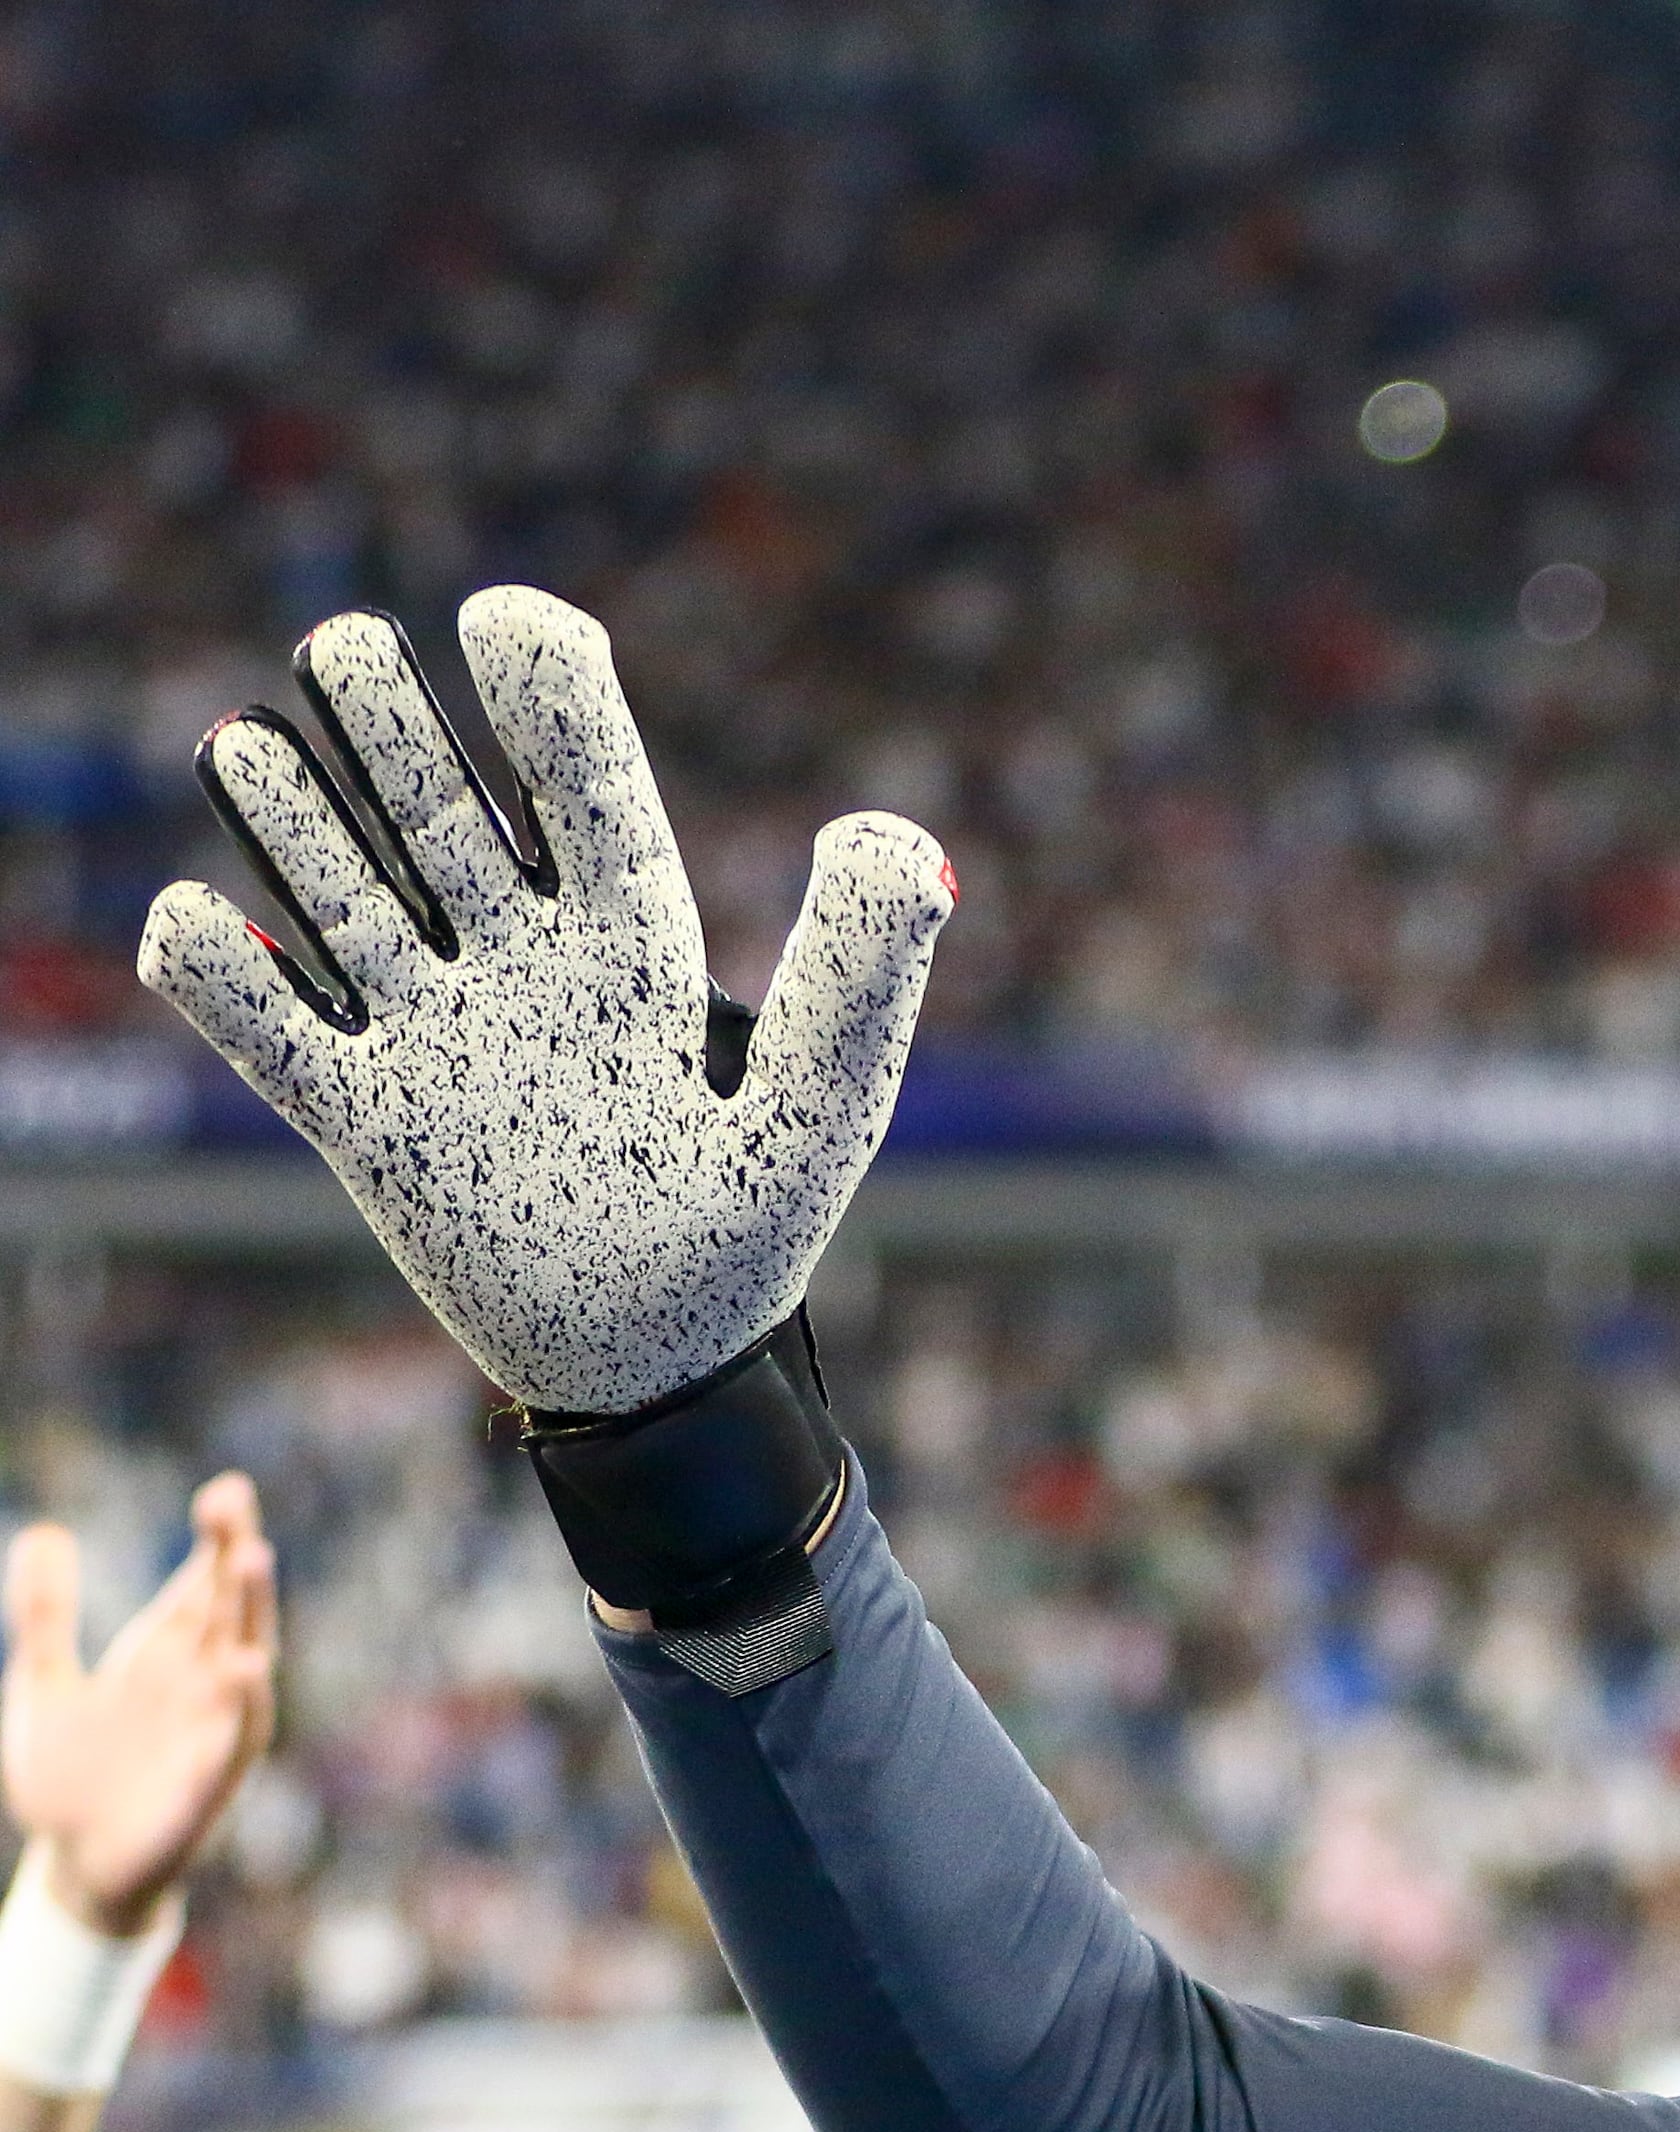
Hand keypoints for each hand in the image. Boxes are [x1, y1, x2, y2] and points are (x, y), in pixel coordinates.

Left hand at [4, 1477, 279, 1938]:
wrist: (76, 1868)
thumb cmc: (69, 1777)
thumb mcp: (41, 1683)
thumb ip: (47, 1612)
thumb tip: (45, 1528)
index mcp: (164, 1659)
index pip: (200, 1587)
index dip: (216, 1540)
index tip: (224, 1489)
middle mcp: (198, 1687)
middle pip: (225, 1611)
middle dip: (232, 1558)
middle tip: (231, 1505)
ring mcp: (208, 1733)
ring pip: (242, 1663)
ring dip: (250, 1614)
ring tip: (251, 1560)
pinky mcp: (206, 1786)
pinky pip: (232, 1742)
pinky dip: (243, 1706)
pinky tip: (246, 1668)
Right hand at [135, 590, 953, 1416]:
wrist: (662, 1374)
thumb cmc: (750, 1239)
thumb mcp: (823, 1105)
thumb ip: (860, 975)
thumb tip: (893, 835)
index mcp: (636, 945)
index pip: (585, 790)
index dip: (548, 696)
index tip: (505, 615)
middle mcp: (527, 967)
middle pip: (446, 816)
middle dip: (393, 728)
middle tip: (348, 645)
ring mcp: (437, 1037)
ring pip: (349, 895)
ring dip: (297, 819)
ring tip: (249, 744)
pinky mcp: (365, 1122)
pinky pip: (272, 1033)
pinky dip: (220, 978)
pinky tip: (191, 924)